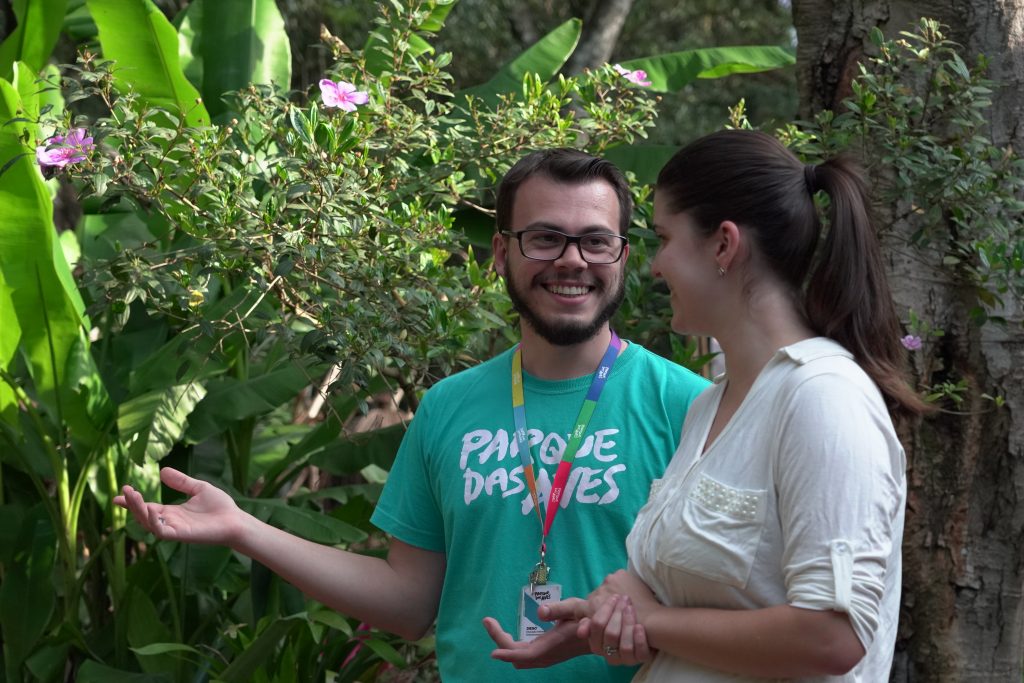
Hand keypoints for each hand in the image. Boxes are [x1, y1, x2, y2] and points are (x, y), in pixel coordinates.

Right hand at [114, 467, 243, 545]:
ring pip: (149, 523)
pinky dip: (154, 522)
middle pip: (144, 515)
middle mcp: (170, 522)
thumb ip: (181, 481)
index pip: (147, 507)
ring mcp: (175, 529)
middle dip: (132, 504)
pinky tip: (150, 508)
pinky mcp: (182, 535)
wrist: (235, 520)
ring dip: (139, 511)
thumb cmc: (219, 506)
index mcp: (172, 512)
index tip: (120, 493)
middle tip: (124, 491)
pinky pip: (162, 531)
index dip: (133, 501)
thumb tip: (162, 470)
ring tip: (133, 496)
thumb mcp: (198, 488)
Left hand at [483, 613, 589, 667]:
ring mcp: (543, 658)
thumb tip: (540, 611)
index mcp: (550, 646)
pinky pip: (522, 655)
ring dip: (504, 645)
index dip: (508, 654)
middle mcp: (544, 656)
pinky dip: (511, 647)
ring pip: (517, 658)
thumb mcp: (573, 608)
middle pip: (516, 657)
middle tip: (488, 621)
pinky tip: (508, 634)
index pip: (524, 656)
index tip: (493, 652)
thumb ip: (557, 610)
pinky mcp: (543, 656)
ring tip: (494, 626)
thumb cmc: (584, 618)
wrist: (596, 635)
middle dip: (500, 641)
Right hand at [580, 594, 653, 665]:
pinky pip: (640, 654)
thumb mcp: (600, 618)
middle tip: (624, 599)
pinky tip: (640, 626)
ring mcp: (626, 659)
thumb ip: (588, 621)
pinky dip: (639, 639)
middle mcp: (609, 655)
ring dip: (628, 624)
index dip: (605, 610)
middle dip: (617, 614)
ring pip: (625, 646)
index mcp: (596, 644)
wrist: (642, 629)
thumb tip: (581, 632)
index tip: (614, 597)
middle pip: (611, 634)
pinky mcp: (641, 659)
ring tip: (631, 608)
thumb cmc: (617, 621)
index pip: (597, 625)